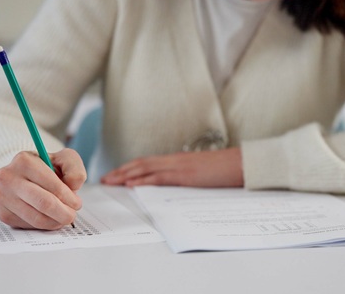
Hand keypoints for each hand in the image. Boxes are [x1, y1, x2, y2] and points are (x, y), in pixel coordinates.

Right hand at [0, 148, 85, 229]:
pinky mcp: (3, 213)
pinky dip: (44, 225)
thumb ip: (74, 169)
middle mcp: (8, 178)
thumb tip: (73, 186)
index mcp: (24, 161)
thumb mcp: (64, 159)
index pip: (53, 186)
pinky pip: (29, 225)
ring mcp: (3, 197)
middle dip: (64, 213)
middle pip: (44, 203)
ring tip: (64, 217)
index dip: (69, 198)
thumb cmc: (46, 167)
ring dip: (55, 221)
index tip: (77, 203)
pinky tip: (50, 217)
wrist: (22, 176)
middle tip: (72, 215)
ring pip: (36, 218)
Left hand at [101, 147, 243, 187]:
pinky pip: (158, 178)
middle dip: (121, 171)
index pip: (148, 162)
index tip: (116, 174)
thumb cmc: (223, 169)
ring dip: (125, 175)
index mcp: (177, 160)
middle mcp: (174, 160)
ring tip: (110, 181)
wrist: (239, 163)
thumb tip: (175, 184)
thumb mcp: (200, 172)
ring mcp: (178, 166)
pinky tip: (130, 184)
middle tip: (105, 179)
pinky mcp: (184, 175)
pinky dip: (142, 180)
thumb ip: (185, 175)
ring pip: (145, 168)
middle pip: (141, 164)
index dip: (130, 167)